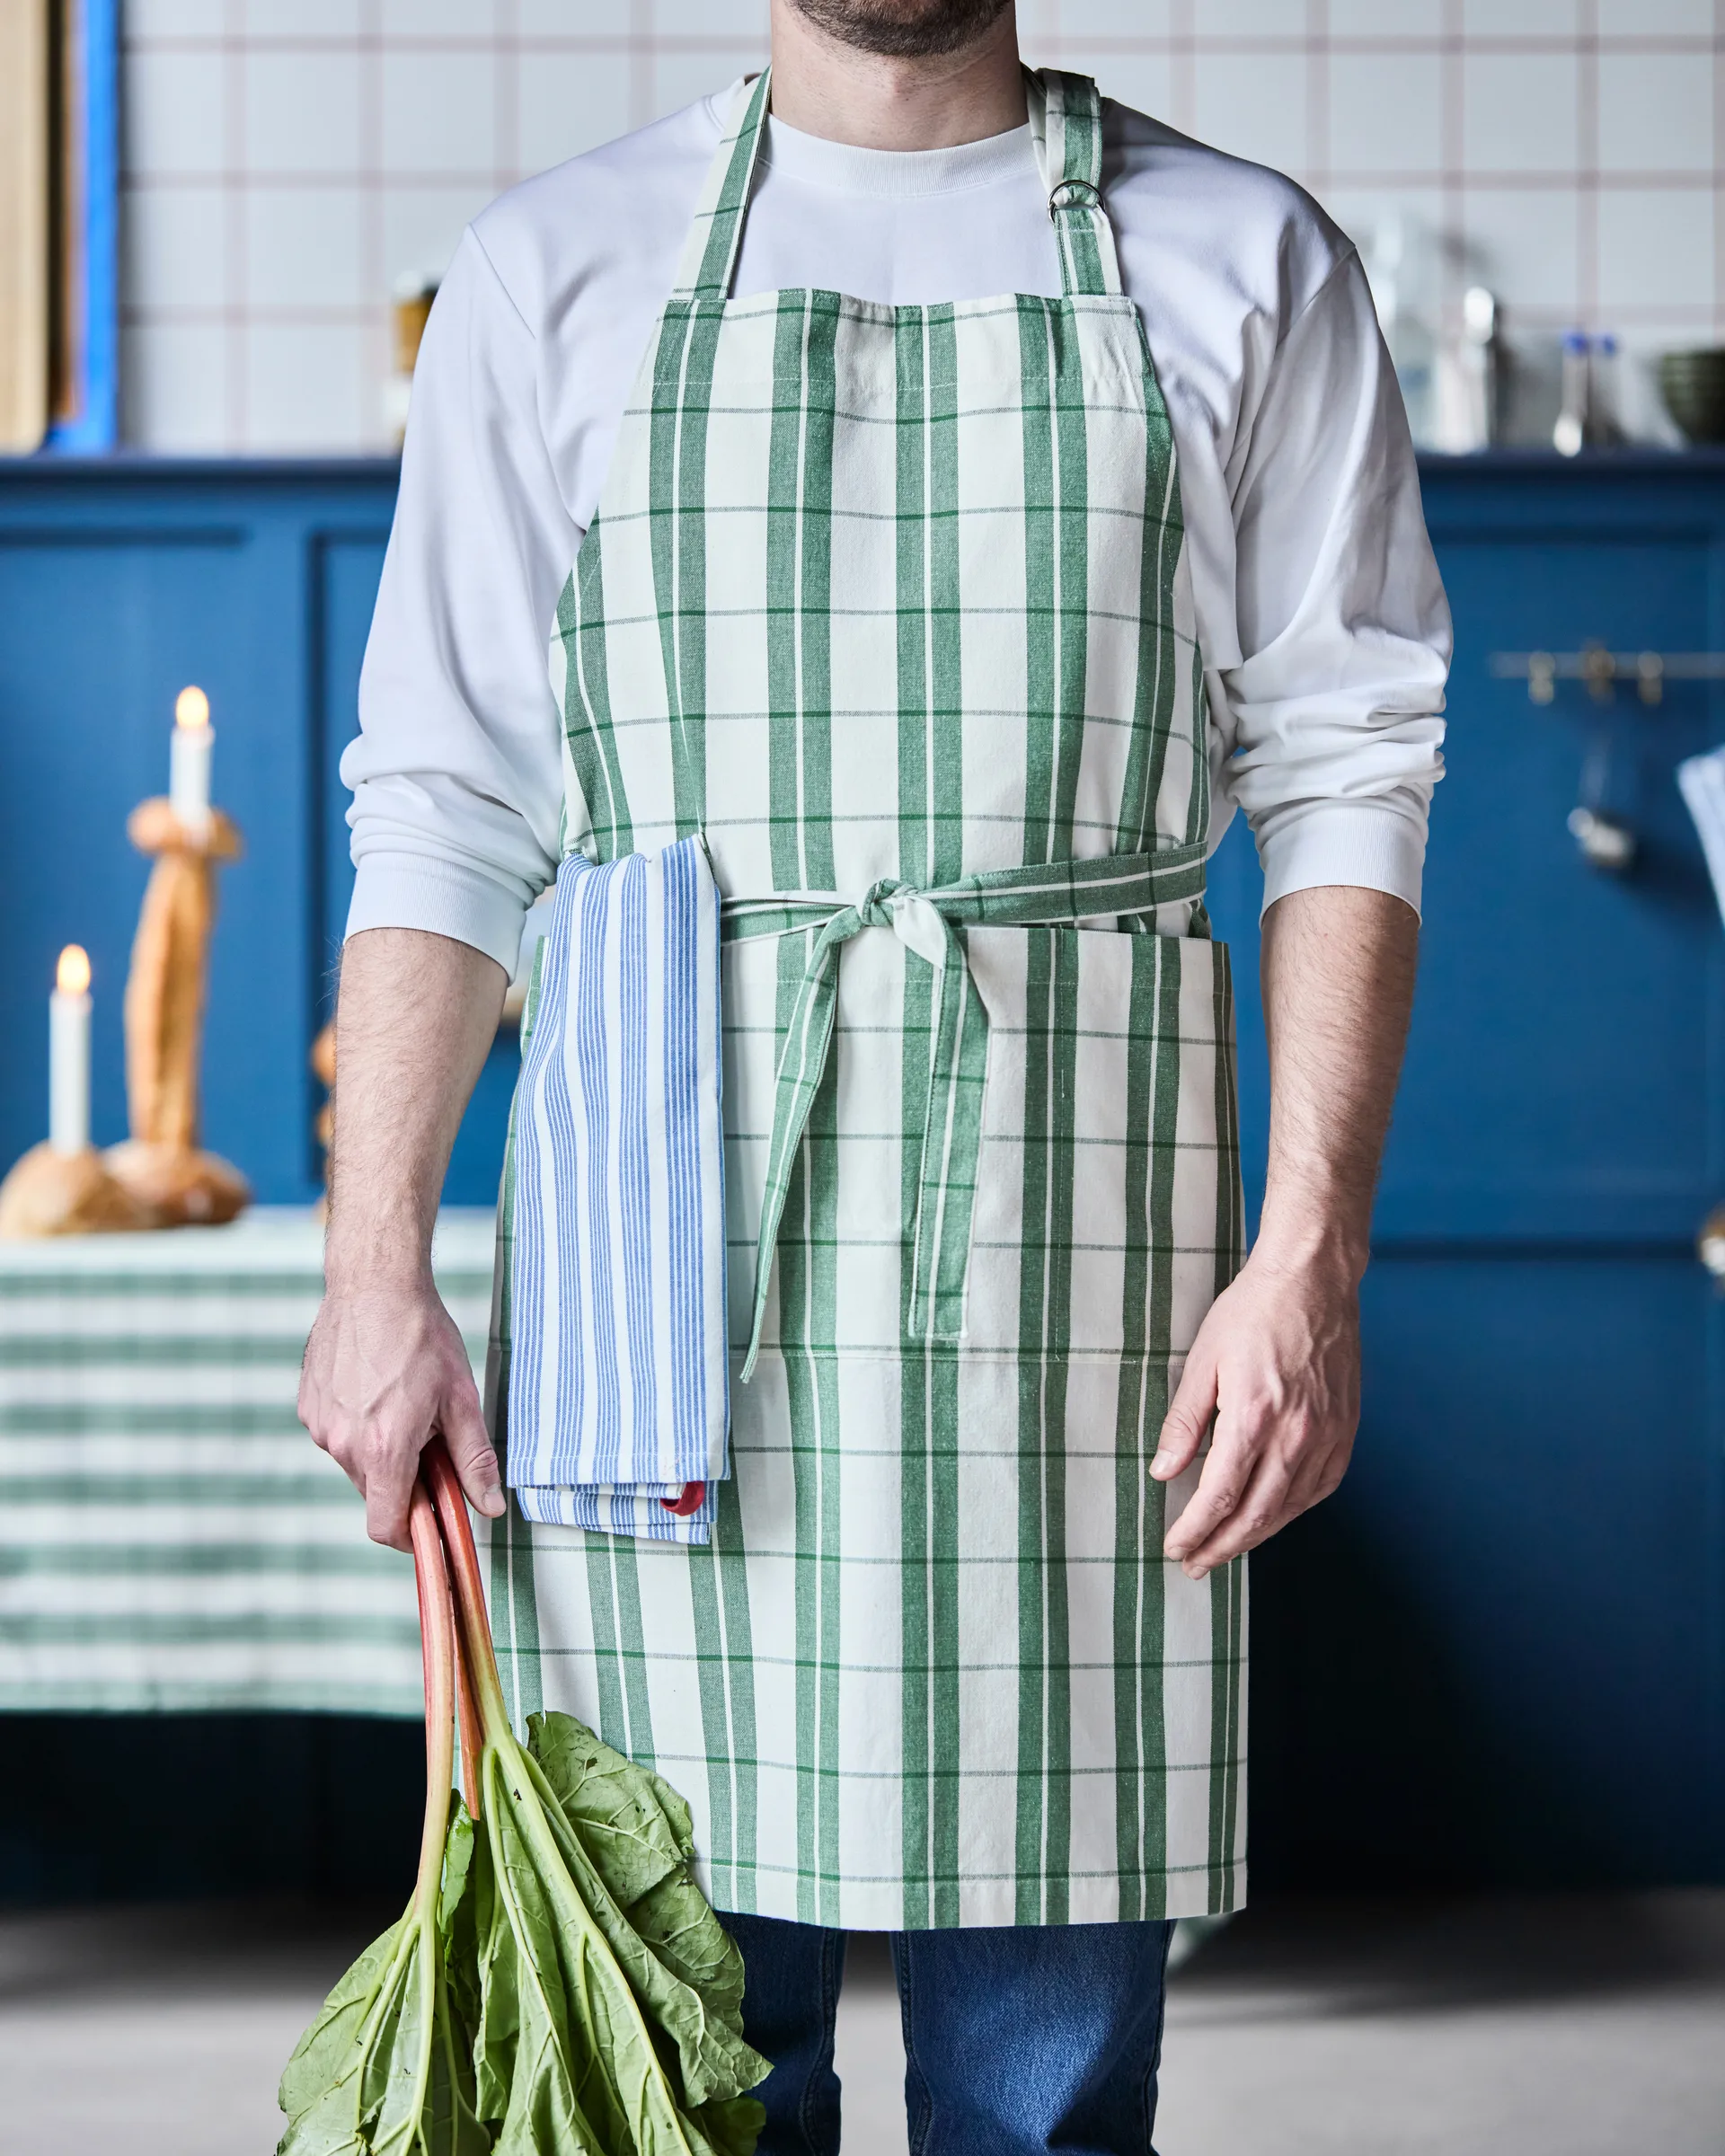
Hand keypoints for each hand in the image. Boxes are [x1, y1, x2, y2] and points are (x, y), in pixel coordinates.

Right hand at [299, 1285, 504, 1550]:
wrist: (373, 1284)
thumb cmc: (421, 1335)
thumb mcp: (461, 1399)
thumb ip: (473, 1460)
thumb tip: (489, 1508)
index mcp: (385, 1448)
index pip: (386, 1527)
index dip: (412, 1536)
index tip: (432, 1523)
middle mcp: (344, 1444)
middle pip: (377, 1493)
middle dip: (406, 1482)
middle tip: (432, 1440)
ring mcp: (320, 1425)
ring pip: (357, 1464)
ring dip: (382, 1451)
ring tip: (405, 1403)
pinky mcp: (308, 1406)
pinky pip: (338, 1436)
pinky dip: (360, 1427)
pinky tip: (378, 1390)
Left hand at [1151, 1249, 1359, 1579]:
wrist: (1313, 1280)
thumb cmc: (1253, 1312)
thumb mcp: (1203, 1360)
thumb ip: (1184, 1422)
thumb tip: (1163, 1472)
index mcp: (1254, 1417)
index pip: (1220, 1496)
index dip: (1194, 1530)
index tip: (1174, 1547)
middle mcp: (1296, 1435)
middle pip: (1256, 1515)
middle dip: (1221, 1547)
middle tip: (1194, 1565)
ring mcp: (1327, 1435)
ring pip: (1289, 1508)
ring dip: (1255, 1537)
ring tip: (1226, 1549)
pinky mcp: (1346, 1430)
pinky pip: (1319, 1488)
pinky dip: (1292, 1511)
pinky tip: (1272, 1517)